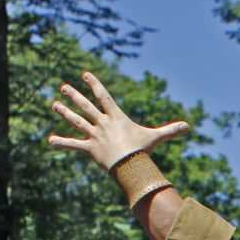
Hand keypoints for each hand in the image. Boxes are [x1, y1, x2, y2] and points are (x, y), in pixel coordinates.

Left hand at [47, 72, 189, 169]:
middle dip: (75, 95)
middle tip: (64, 87)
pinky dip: (62, 142)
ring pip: (77, 121)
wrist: (130, 165)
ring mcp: (94, 135)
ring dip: (65, 112)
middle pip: (86, 106)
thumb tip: (188, 126)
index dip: (94, 84)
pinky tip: (51, 139)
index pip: (104, 97)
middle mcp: (103, 123)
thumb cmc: (142, 150)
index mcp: (116, 118)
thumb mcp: (156, 138)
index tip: (85, 74)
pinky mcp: (89, 149)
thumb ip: (170, 131)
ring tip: (55, 104)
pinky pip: (73, 145)